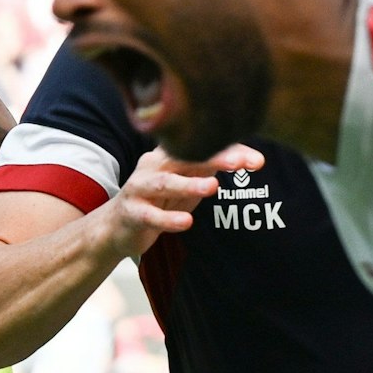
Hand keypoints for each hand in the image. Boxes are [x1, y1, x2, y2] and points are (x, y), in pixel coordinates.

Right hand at [90, 143, 263, 259]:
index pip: (199, 146)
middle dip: (212, 159)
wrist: (115, 225)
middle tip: (240, 163)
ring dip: (188, 184)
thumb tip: (251, 159)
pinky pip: (151, 215)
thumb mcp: (184, 183)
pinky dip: (169, 218)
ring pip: (164, 183)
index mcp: (167, 155)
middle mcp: (152, 166)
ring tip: (212, 186)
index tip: (256, 159)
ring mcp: (139, 188)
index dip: (227, 151)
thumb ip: (210, 170)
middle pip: (183, 157)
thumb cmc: (157, 200)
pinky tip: (187, 221)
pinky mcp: (132, 212)